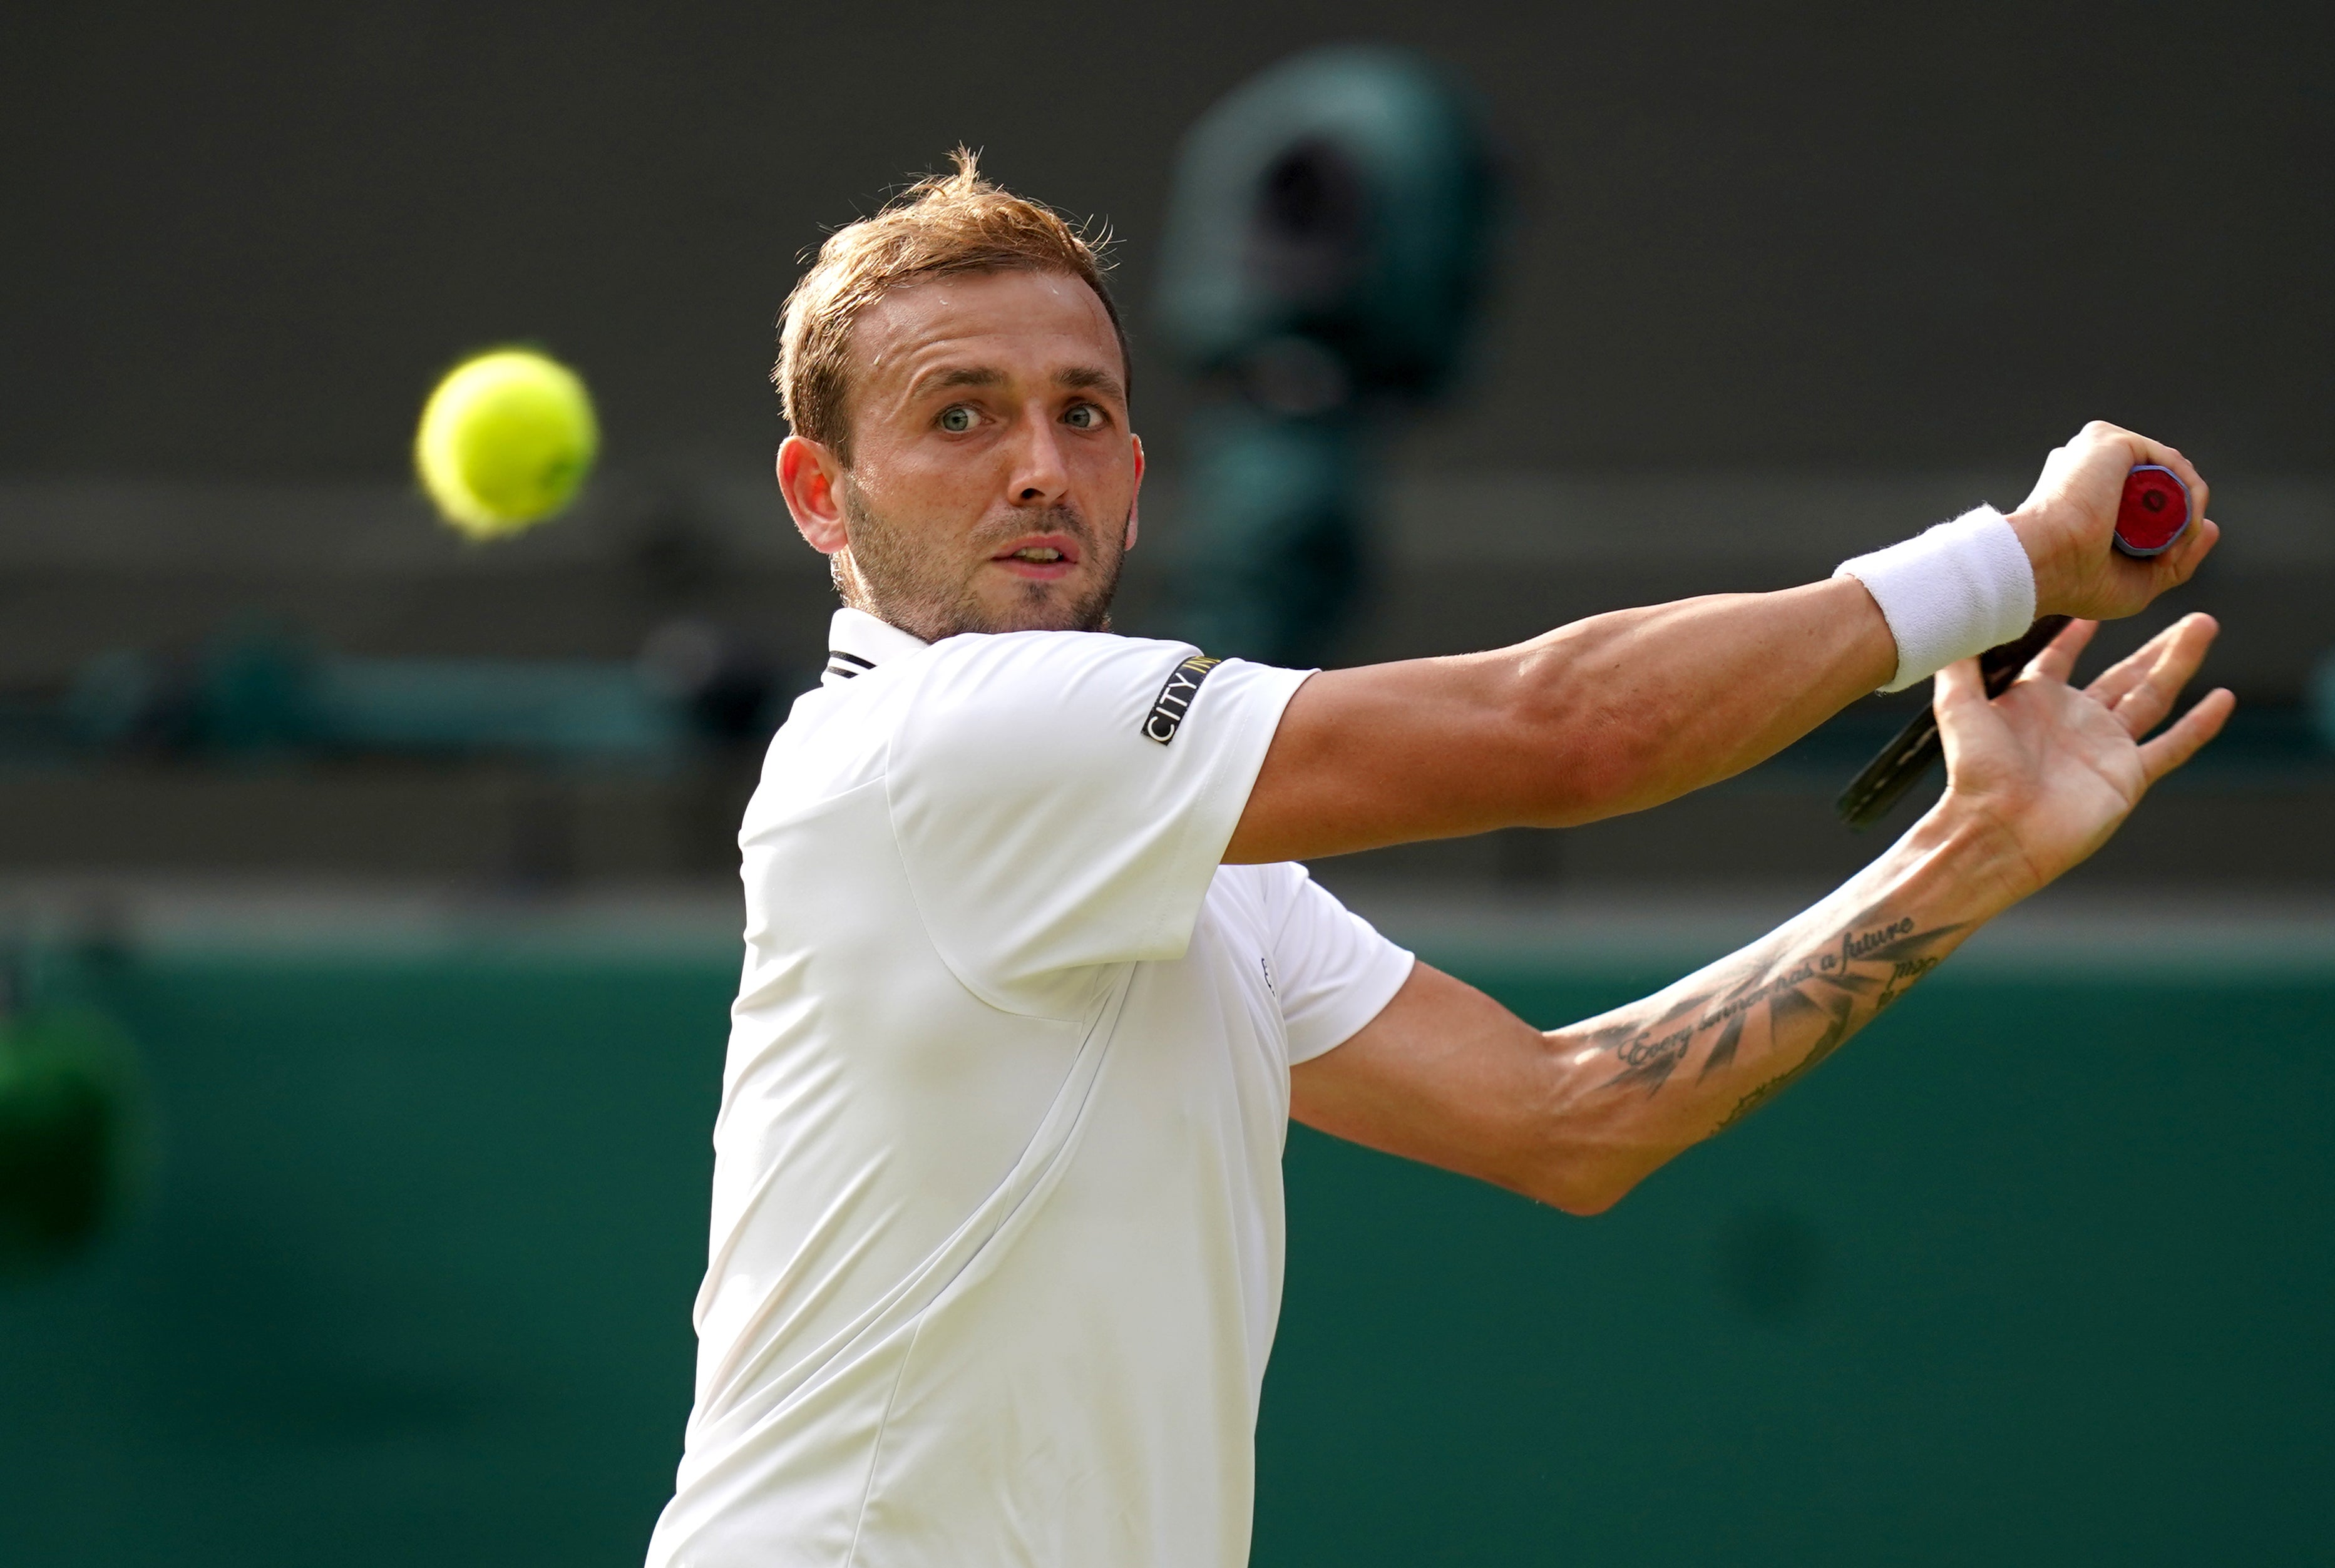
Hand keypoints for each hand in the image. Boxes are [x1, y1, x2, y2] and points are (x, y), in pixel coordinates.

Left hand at [1931, 614, 2233, 900]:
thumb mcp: (1958, 706)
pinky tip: (2222, 699)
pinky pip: (2171, 746)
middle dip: (2155, 645)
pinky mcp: (2127, 776)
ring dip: (2179, 662)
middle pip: (2124, 673)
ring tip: (2205, 626)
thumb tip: (1949, 621)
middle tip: (2185, 612)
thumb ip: (1958, 664)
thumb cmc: (1973, 772)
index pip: (2060, 658)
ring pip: (2153, 695)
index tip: (2091, 608)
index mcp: (2035, 701)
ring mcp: (2104, 748)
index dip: (2074, 634)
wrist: (1996, 828)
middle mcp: (2074, 720)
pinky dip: (2198, 725)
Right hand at [2008, 421, 2218, 619]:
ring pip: (2167, 474)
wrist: (2046, 566)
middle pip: (2155, 486)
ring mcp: (2099, 451)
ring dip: (2186, 510)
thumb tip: (2212, 526)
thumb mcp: (2139, 580)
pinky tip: (2187, 522)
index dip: (2161, 529)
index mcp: (2079, 492)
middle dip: (2175, 520)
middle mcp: (2086, 465)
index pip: (2137, 499)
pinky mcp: (2113, 442)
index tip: (2163, 560)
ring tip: (2178, 542)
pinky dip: (2190, 493)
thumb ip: (2177, 556)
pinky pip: (2172, 463)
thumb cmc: (2076, 582)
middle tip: (2170, 554)